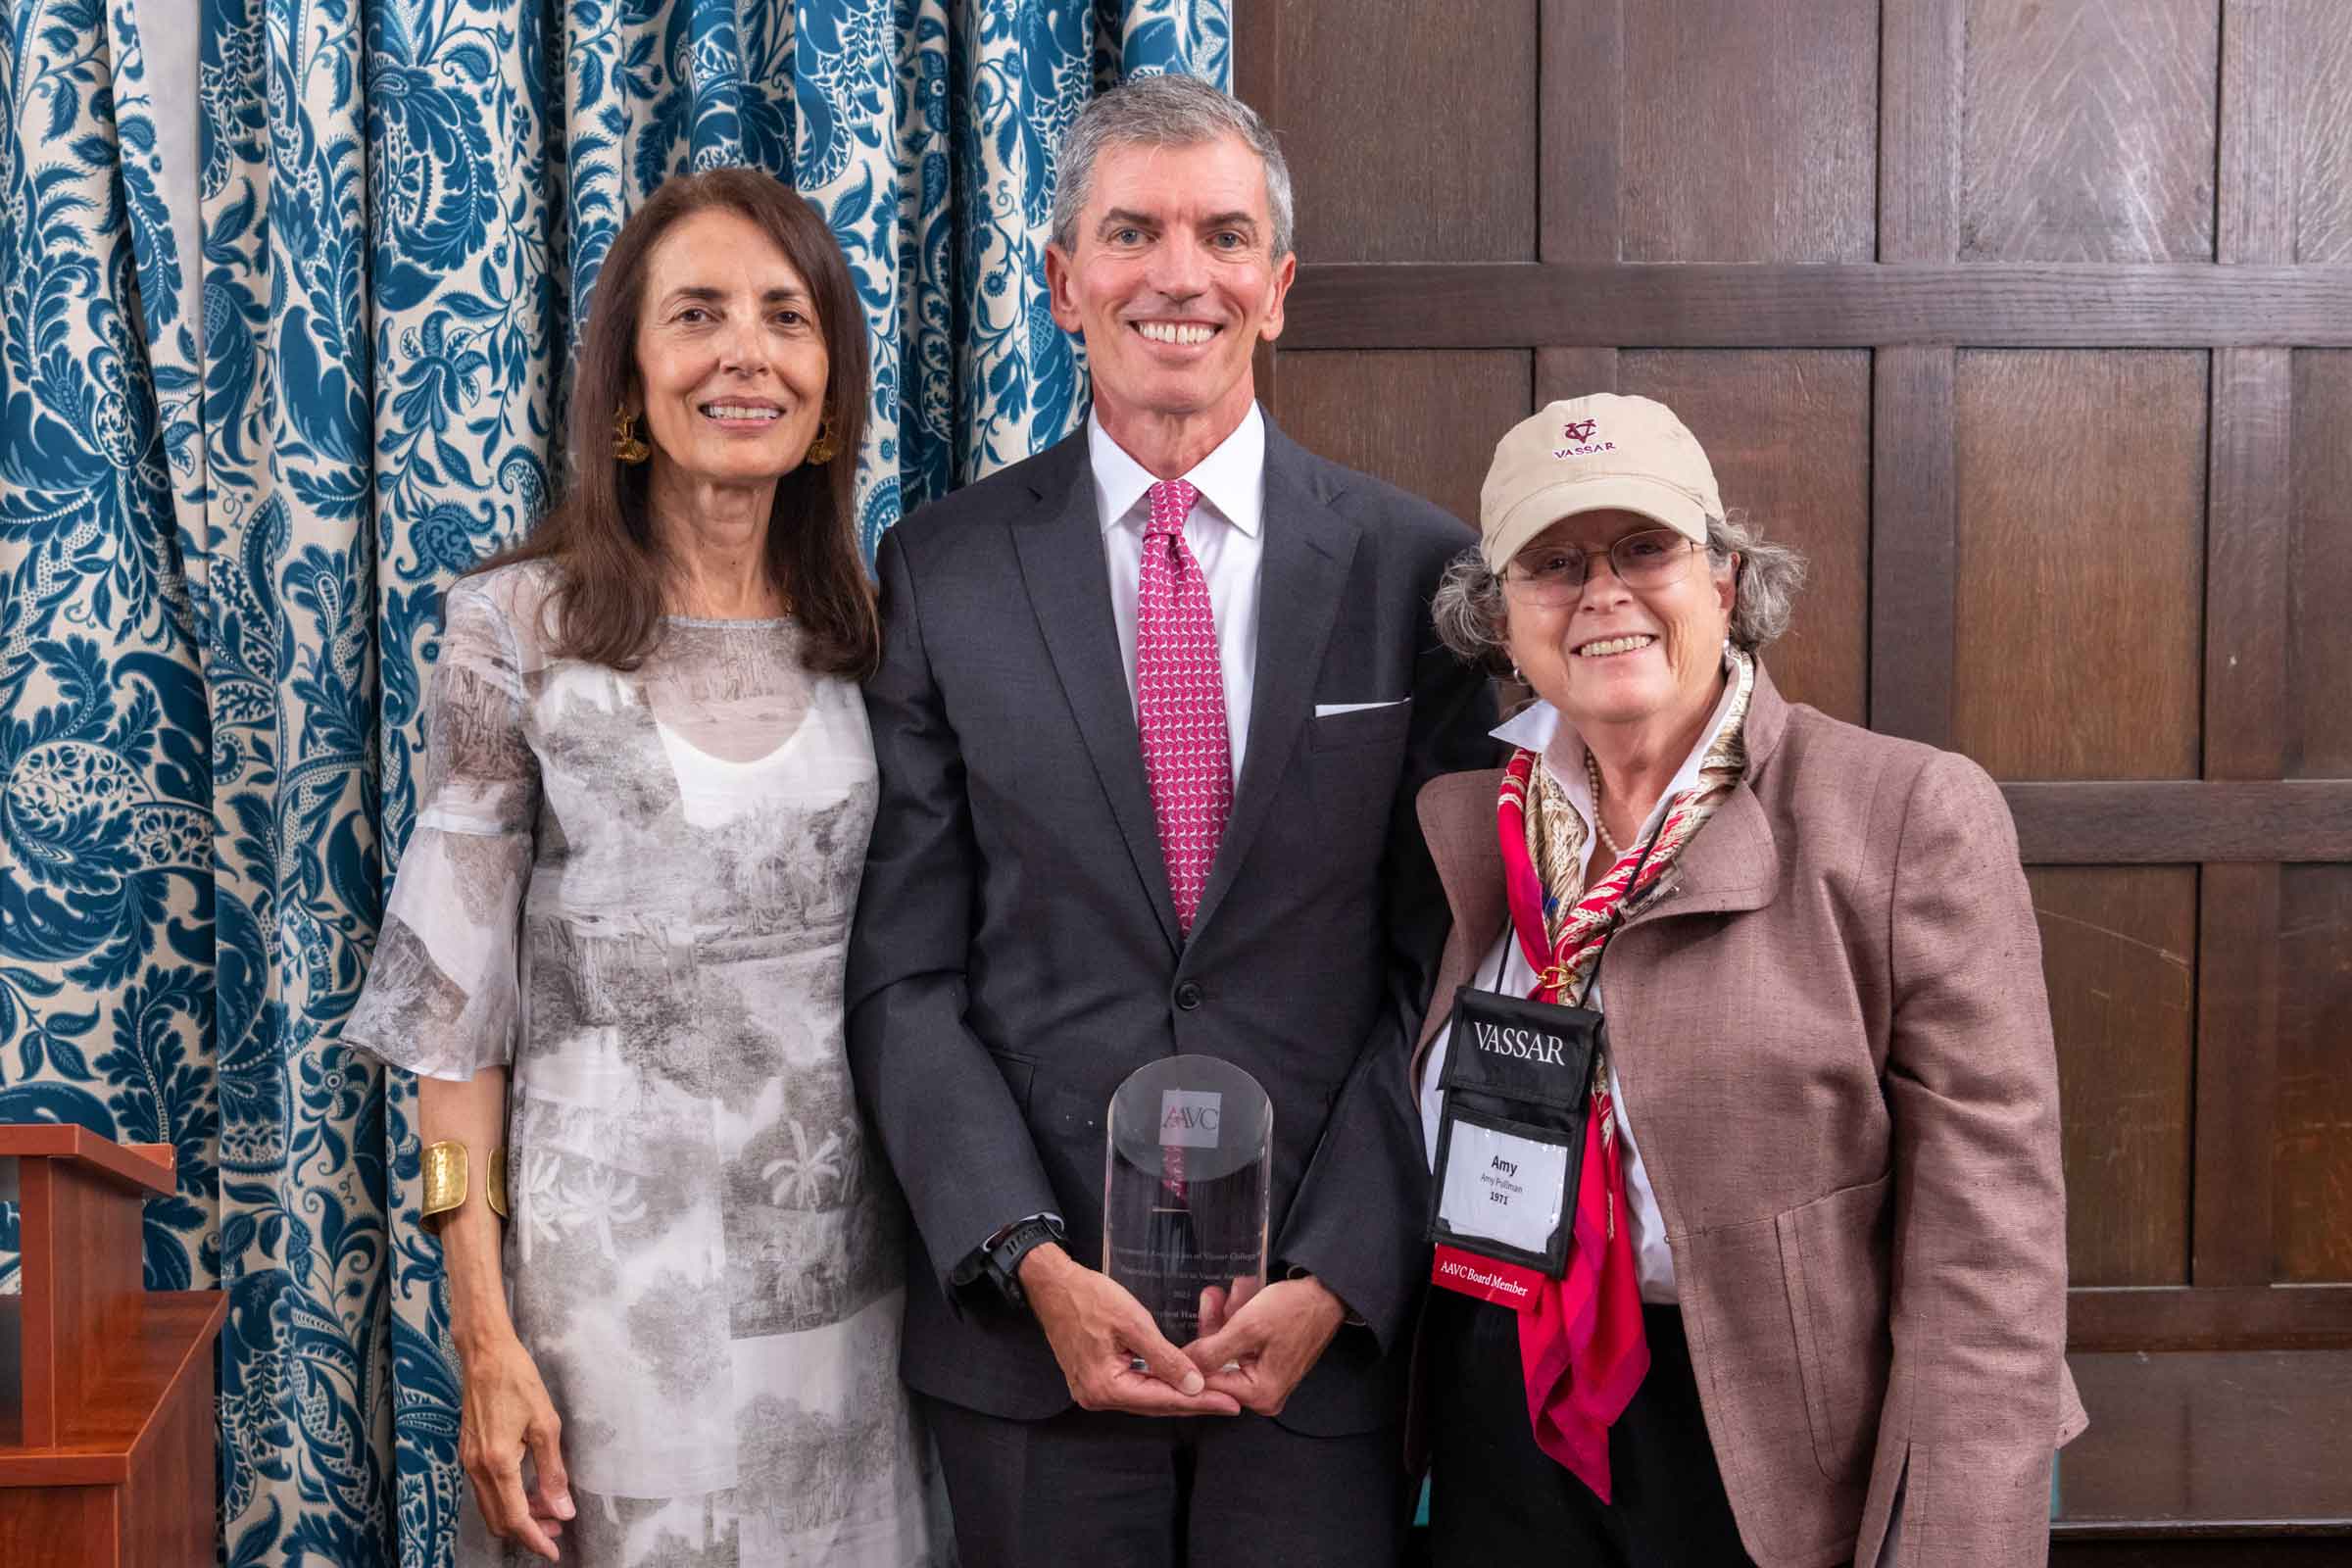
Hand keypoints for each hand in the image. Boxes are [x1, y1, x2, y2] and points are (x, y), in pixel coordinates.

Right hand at [457, 1331, 574, 1560]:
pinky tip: (528, 1489)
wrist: (484, 1353)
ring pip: (491, 1506)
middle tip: (557, 1530)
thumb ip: (553, 1471)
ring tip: (548, 1510)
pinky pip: (486, 1489)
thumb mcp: (546, 1424)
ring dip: (517, 1515)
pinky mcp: (468, 1452)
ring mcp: (468, 1461)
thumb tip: (562, 1509)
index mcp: (497, 1463)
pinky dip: (507, 1498)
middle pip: (499, 1520)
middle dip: (528, 1531)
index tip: (554, 1552)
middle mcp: (476, 1468)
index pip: (515, 1518)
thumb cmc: (518, 1381)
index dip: (535, 1539)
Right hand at [1020, 1244, 1242, 1416]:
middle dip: (1193, 1402)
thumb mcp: (1133, 1323)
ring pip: (1145, 1397)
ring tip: (1211, 1394)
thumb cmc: (1088, 1297)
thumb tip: (1195, 1385)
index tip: (1230, 1404)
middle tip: (1229, 1403)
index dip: (1200, 1402)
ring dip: (1177, 1395)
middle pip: (1155, 1404)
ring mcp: (1093, 1390)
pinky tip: (1178, 1382)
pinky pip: (1133, 1387)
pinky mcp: (1094, 1379)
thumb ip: (1165, 1358)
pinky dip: (1157, 1384)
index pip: (1163, 1400)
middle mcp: (1097, 1397)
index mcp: (1105, 1387)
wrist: (1052, 1285)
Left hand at [1183, 1275, 1346, 1417]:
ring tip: (1228, 1292)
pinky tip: (1239, 1297)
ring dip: (1225, 1318)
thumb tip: (1181, 1366)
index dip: (1190, 1355)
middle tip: (1212, 1297)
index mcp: (1259, 1394)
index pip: (1209, 1382)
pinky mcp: (1267, 1361)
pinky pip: (1241, 1343)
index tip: (1176, 1335)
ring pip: (1228, 1348)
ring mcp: (1265, 1378)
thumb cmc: (1294, 1310)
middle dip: (1213, 1326)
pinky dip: (1237, 1321)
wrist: (1326, 1294)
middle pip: (1218, 1363)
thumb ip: (1211, 1351)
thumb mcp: (1247, 1328)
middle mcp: (1263, 1393)